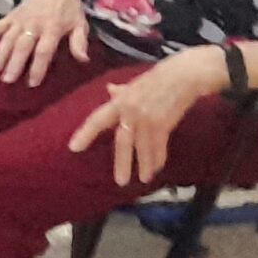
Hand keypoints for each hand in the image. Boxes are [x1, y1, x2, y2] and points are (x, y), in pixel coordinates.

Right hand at [0, 0, 89, 85]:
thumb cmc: (69, 8)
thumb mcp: (80, 24)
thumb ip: (80, 42)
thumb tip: (83, 60)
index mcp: (53, 28)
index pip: (44, 50)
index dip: (38, 67)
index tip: (32, 82)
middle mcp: (34, 24)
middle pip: (22, 46)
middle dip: (14, 63)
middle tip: (7, 80)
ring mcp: (20, 20)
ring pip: (7, 38)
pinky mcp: (11, 16)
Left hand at [66, 49, 227, 185]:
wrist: (184, 75)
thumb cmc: (158, 78)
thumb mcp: (135, 83)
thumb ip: (122, 91)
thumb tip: (109, 89)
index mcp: (120, 101)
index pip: (97, 119)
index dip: (85, 134)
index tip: (73, 148)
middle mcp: (130, 111)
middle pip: (123, 141)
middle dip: (122, 163)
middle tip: (120, 182)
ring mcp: (148, 118)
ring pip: (143, 148)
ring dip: (145, 165)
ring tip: (143, 179)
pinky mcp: (164, 123)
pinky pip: (159, 146)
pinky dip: (159, 158)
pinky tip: (157, 168)